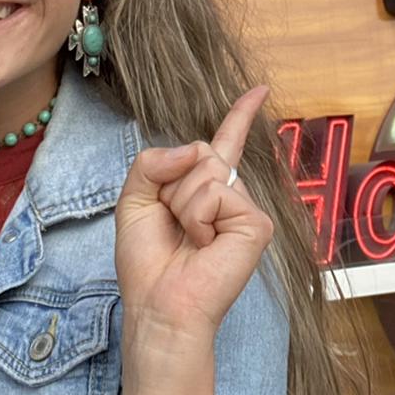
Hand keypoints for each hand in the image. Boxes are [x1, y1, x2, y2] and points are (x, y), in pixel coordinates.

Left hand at [115, 86, 274, 352]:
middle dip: (172, 185)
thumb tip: (197, 148)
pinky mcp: (256, 224)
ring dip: (183, 204)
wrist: (159, 304)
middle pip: (200, 151)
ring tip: (190, 239)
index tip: (259, 90)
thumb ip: (153, 161)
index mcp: (205, 188)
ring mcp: (245, 207)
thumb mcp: (134, 200)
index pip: (224, 142)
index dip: (241, 115)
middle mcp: (230, 194)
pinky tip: (205, 245)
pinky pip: (216, 193)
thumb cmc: (148, 262)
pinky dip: (199, 217)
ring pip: (206, 170)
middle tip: (175, 225)